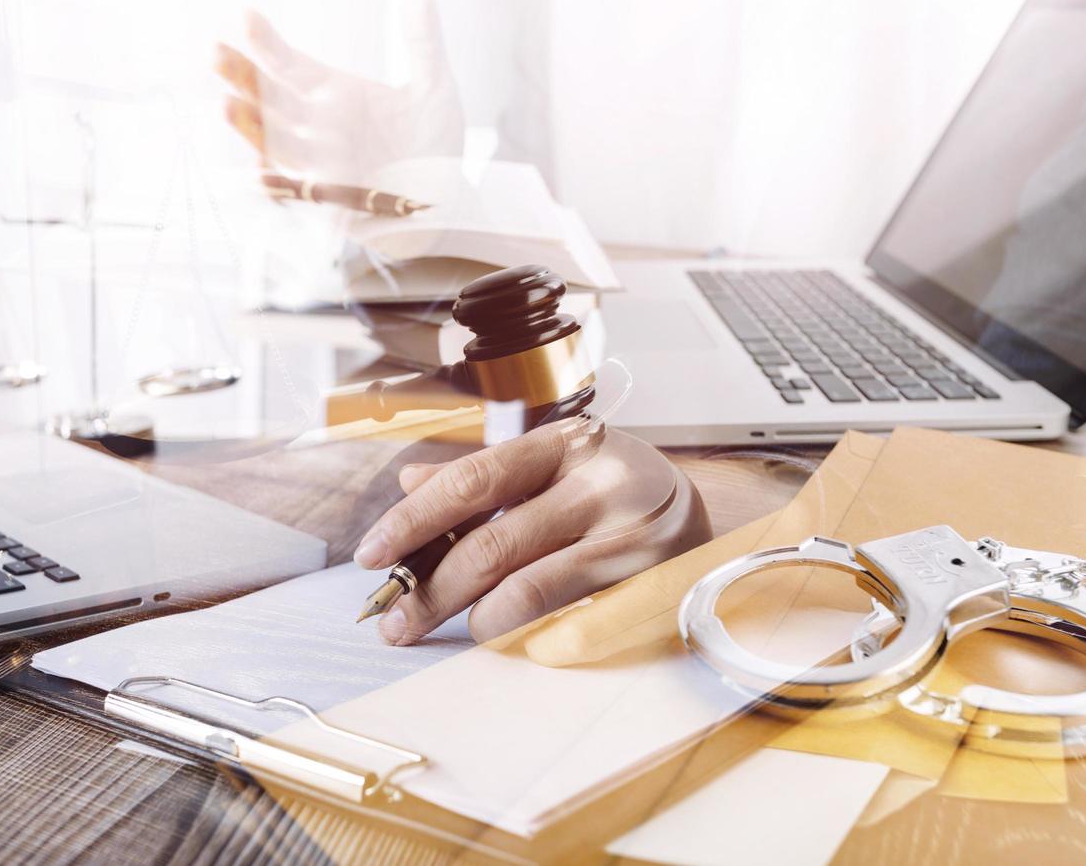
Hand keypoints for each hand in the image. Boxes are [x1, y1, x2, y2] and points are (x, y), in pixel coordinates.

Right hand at [214, 3, 463, 182]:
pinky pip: (297, 190)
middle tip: (214, 52)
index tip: (248, 16)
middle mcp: (318, 126)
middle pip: (270, 98)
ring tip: (226, 104)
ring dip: (250, 125)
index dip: (267, 43)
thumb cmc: (434, 145)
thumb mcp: (434, 88)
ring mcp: (321, 163)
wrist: (445, 200)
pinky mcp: (331, 198)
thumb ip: (423, 43)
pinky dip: (276, 183)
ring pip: (276, 142)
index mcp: (335, 95)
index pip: (290, 65)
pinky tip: (257, 172)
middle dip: (242, 76)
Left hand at [354, 419, 705, 644]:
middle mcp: (600, 484)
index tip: (372, 555)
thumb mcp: (558, 468)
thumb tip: (410, 483)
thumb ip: (487, 477)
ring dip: (473, 618)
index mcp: (565, 445)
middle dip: (430, 589)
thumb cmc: (619, 495)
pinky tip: (509, 640)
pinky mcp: (651, 587)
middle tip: (393, 621)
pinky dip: (528, 639)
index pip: (473, 480)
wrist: (714, 523)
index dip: (414, 520)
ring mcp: (630, 537)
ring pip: (525, 590)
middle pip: (491, 543)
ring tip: (452, 629)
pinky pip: (571, 628)